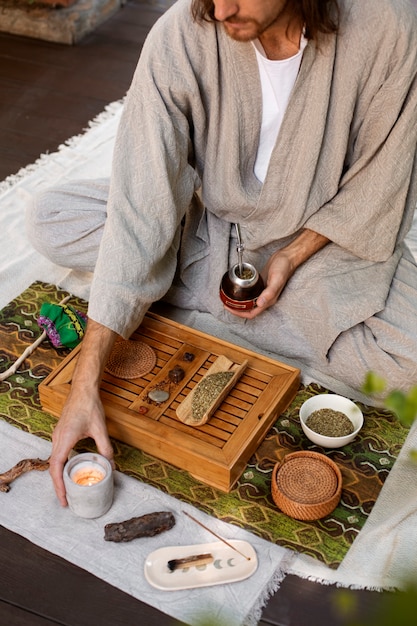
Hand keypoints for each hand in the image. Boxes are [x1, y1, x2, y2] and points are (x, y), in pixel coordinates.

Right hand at [48, 318, 116, 505]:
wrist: (83, 389)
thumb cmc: (89, 406)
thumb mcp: (100, 428)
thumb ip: (105, 447)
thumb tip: (111, 464)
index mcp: (64, 440)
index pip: (56, 469)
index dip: (58, 486)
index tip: (64, 499)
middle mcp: (57, 439)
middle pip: (53, 468)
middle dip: (58, 485)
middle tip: (67, 500)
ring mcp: (57, 436)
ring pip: (55, 460)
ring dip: (59, 476)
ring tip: (68, 488)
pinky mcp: (61, 433)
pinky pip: (58, 453)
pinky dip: (61, 465)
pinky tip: (71, 469)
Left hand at [225, 229, 329, 319]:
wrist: (287, 258)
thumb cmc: (283, 268)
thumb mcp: (276, 279)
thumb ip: (269, 292)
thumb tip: (260, 304)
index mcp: (269, 300)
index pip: (252, 313)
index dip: (240, 313)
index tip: (229, 308)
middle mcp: (265, 298)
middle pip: (249, 309)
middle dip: (237, 309)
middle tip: (225, 303)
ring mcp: (263, 292)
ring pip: (249, 302)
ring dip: (239, 302)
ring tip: (228, 298)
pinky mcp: (261, 285)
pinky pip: (250, 293)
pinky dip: (243, 294)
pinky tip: (236, 289)